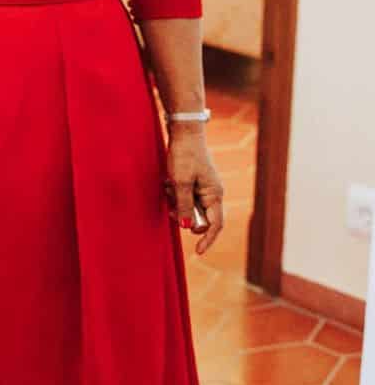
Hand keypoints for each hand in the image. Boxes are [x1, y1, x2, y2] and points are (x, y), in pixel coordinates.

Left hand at [164, 125, 224, 254]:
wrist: (183, 132)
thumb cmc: (184, 156)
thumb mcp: (181, 182)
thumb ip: (184, 205)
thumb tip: (188, 227)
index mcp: (214, 194)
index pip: (216, 224)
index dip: (208, 240)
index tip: (198, 252)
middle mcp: (212, 193)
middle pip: (199, 217)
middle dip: (184, 216)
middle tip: (171, 210)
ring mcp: (203, 188)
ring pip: (189, 207)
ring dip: (176, 202)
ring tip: (168, 186)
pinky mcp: (194, 182)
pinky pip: (184, 196)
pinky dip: (175, 194)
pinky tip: (168, 181)